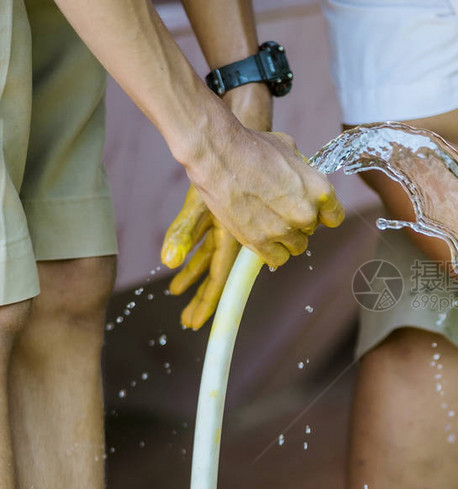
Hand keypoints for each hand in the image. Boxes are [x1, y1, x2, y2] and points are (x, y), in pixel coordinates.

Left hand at [161, 184, 240, 328]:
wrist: (236, 142)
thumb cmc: (225, 170)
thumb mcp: (198, 205)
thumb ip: (183, 234)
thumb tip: (168, 261)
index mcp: (233, 239)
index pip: (220, 280)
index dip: (209, 303)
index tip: (194, 323)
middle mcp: (232, 236)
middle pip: (218, 277)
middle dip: (204, 300)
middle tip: (188, 321)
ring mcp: (230, 228)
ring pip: (212, 263)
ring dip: (196, 281)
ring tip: (179, 298)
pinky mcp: (225, 218)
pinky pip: (210, 245)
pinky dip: (194, 259)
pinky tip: (177, 269)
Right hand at [183, 118, 344, 267]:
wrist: (218, 154)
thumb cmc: (252, 147)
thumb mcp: (289, 150)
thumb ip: (303, 173)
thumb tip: (306, 180)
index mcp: (320, 190)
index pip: (334, 217)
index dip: (322, 214)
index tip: (312, 211)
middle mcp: (306, 214)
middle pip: (311, 230)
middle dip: (298, 221)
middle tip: (277, 207)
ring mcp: (283, 230)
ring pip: (296, 247)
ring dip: (284, 238)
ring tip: (266, 219)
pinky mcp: (260, 242)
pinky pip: (276, 259)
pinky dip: (270, 251)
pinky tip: (260, 235)